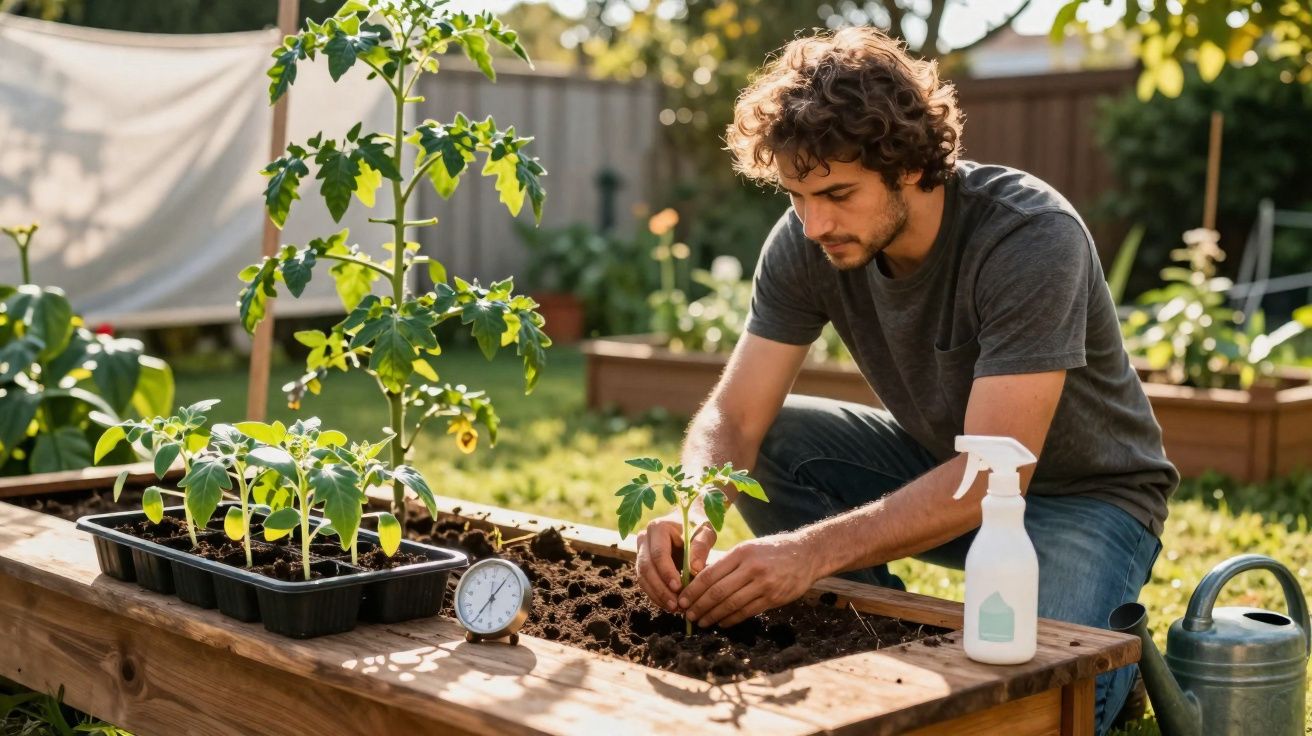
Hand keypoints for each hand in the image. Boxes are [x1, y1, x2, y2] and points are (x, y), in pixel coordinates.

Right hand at [635, 511, 716, 611]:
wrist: (688, 523)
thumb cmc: (697, 527)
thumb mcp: (704, 532)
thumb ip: (701, 547)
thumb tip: (696, 569)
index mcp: (658, 528)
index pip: (659, 554)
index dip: (667, 572)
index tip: (679, 588)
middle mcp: (644, 538)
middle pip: (646, 568)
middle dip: (660, 588)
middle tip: (675, 604)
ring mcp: (640, 551)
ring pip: (643, 578)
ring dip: (657, 595)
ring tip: (674, 608)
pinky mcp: (643, 564)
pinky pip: (645, 582)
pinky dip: (656, 595)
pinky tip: (669, 604)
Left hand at [678, 533, 816, 628]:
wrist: (807, 554)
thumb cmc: (772, 550)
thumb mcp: (748, 548)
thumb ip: (727, 563)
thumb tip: (698, 580)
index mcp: (741, 553)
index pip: (710, 574)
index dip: (693, 590)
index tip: (682, 600)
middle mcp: (751, 568)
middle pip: (717, 592)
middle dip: (699, 606)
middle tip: (688, 615)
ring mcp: (764, 584)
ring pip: (731, 605)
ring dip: (713, 616)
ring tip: (701, 622)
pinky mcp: (773, 598)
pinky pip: (747, 612)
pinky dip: (731, 619)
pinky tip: (721, 622)